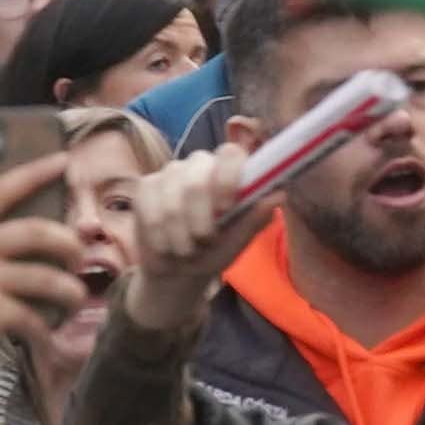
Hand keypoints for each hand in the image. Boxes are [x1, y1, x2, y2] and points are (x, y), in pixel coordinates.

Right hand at [108, 147, 264, 341]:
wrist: (178, 271)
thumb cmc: (216, 251)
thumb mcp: (239, 240)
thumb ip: (256, 217)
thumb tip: (279, 194)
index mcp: (230, 169)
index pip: (230, 153)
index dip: (226, 178)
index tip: (226, 207)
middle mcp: (201, 163)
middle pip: (196, 176)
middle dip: (200, 217)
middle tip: (204, 240)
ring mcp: (171, 173)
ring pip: (172, 197)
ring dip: (180, 232)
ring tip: (187, 249)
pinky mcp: (146, 187)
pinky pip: (150, 207)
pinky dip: (159, 234)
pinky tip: (165, 245)